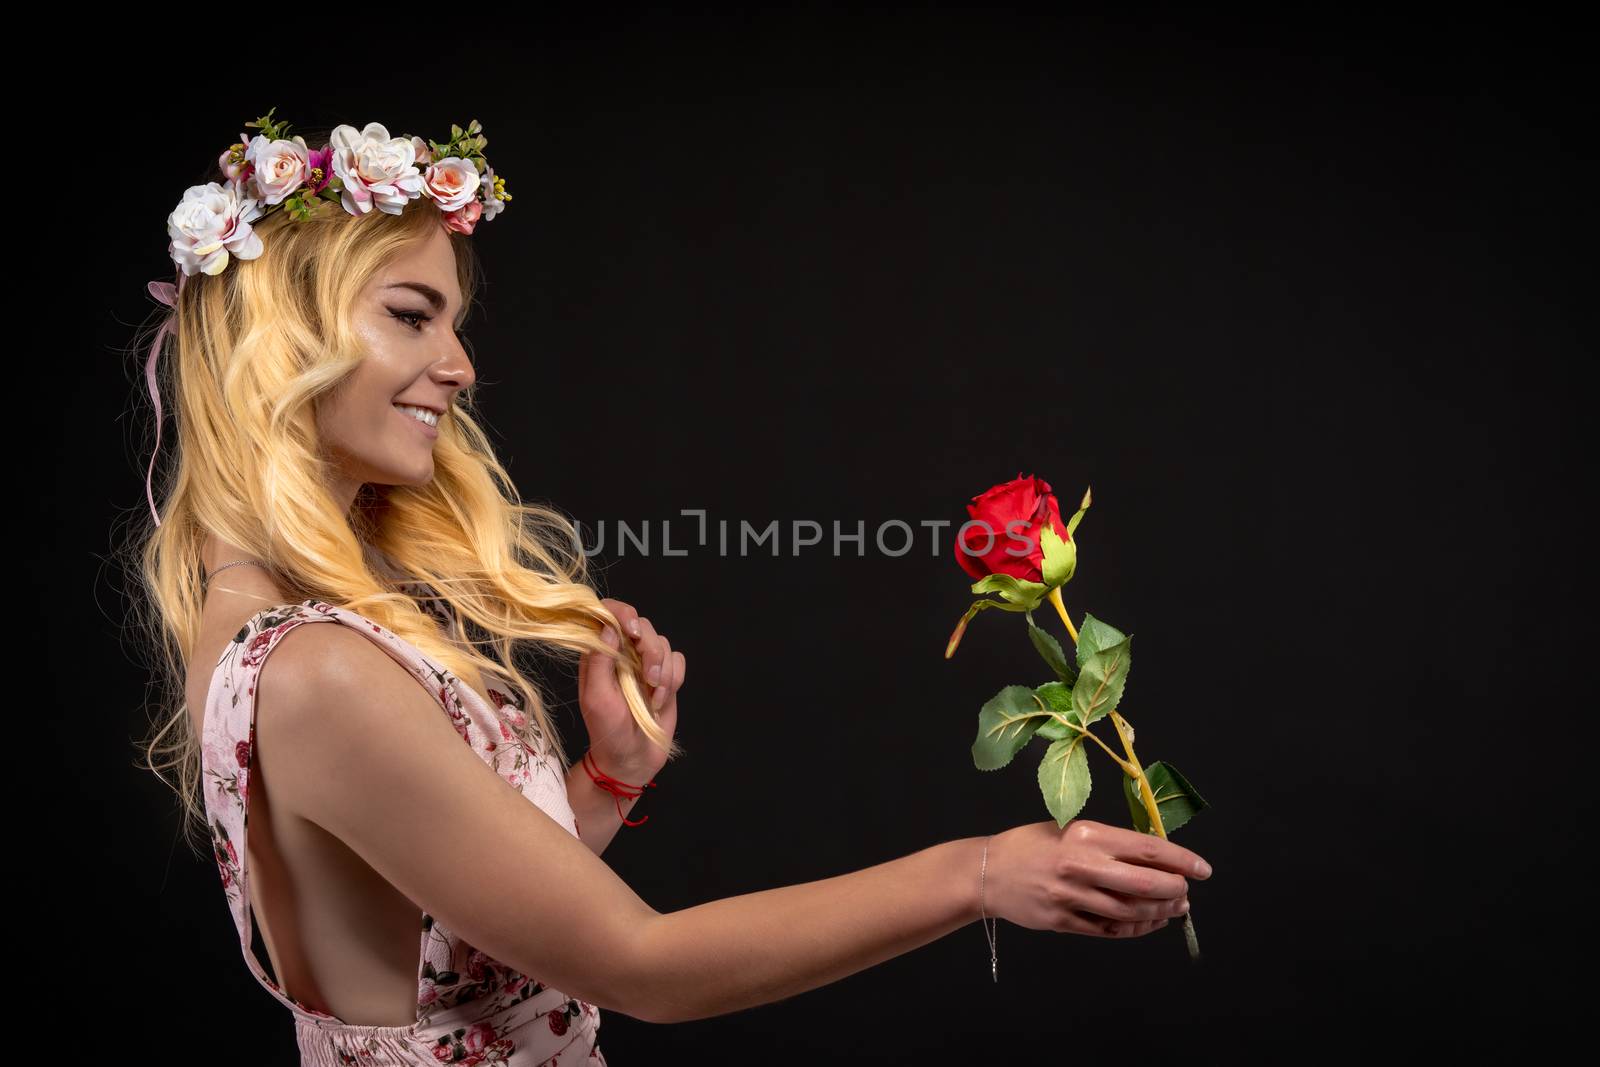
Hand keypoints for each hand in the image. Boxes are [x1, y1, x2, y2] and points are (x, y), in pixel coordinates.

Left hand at [577, 598, 684, 781]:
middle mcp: (622, 653)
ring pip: (663, 643)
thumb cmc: (608, 731)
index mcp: (599, 653)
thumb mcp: (596, 697)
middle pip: (643, 626)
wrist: (633, 757)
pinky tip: (660, 699)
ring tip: (653, 696)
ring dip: (662, 671)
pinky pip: (678, 661)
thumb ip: (599, 660)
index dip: (621, 613)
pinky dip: (674, 679)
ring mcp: (644, 664)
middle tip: (647, 677)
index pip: (608, 613)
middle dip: (649, 651)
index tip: (631, 631)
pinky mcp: (666, 676)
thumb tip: (606, 626)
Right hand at [982, 819, 1209, 937]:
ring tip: (1173, 909)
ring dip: (1159, 913)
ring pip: (1130, 912)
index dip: (1181, 860)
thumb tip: (1155, 857)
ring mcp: (1070, 896)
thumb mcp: (1070, 828)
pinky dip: (1134, 929)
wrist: (988, 871)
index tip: (1202, 869)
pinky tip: (1148, 923)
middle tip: (1187, 893)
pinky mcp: (1062, 921)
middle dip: (1175, 891)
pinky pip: (1108, 930)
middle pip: (1144, 884)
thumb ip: (1109, 843)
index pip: (1146, 848)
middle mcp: (1080, 864)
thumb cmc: (1032, 844)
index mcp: (1086, 834)